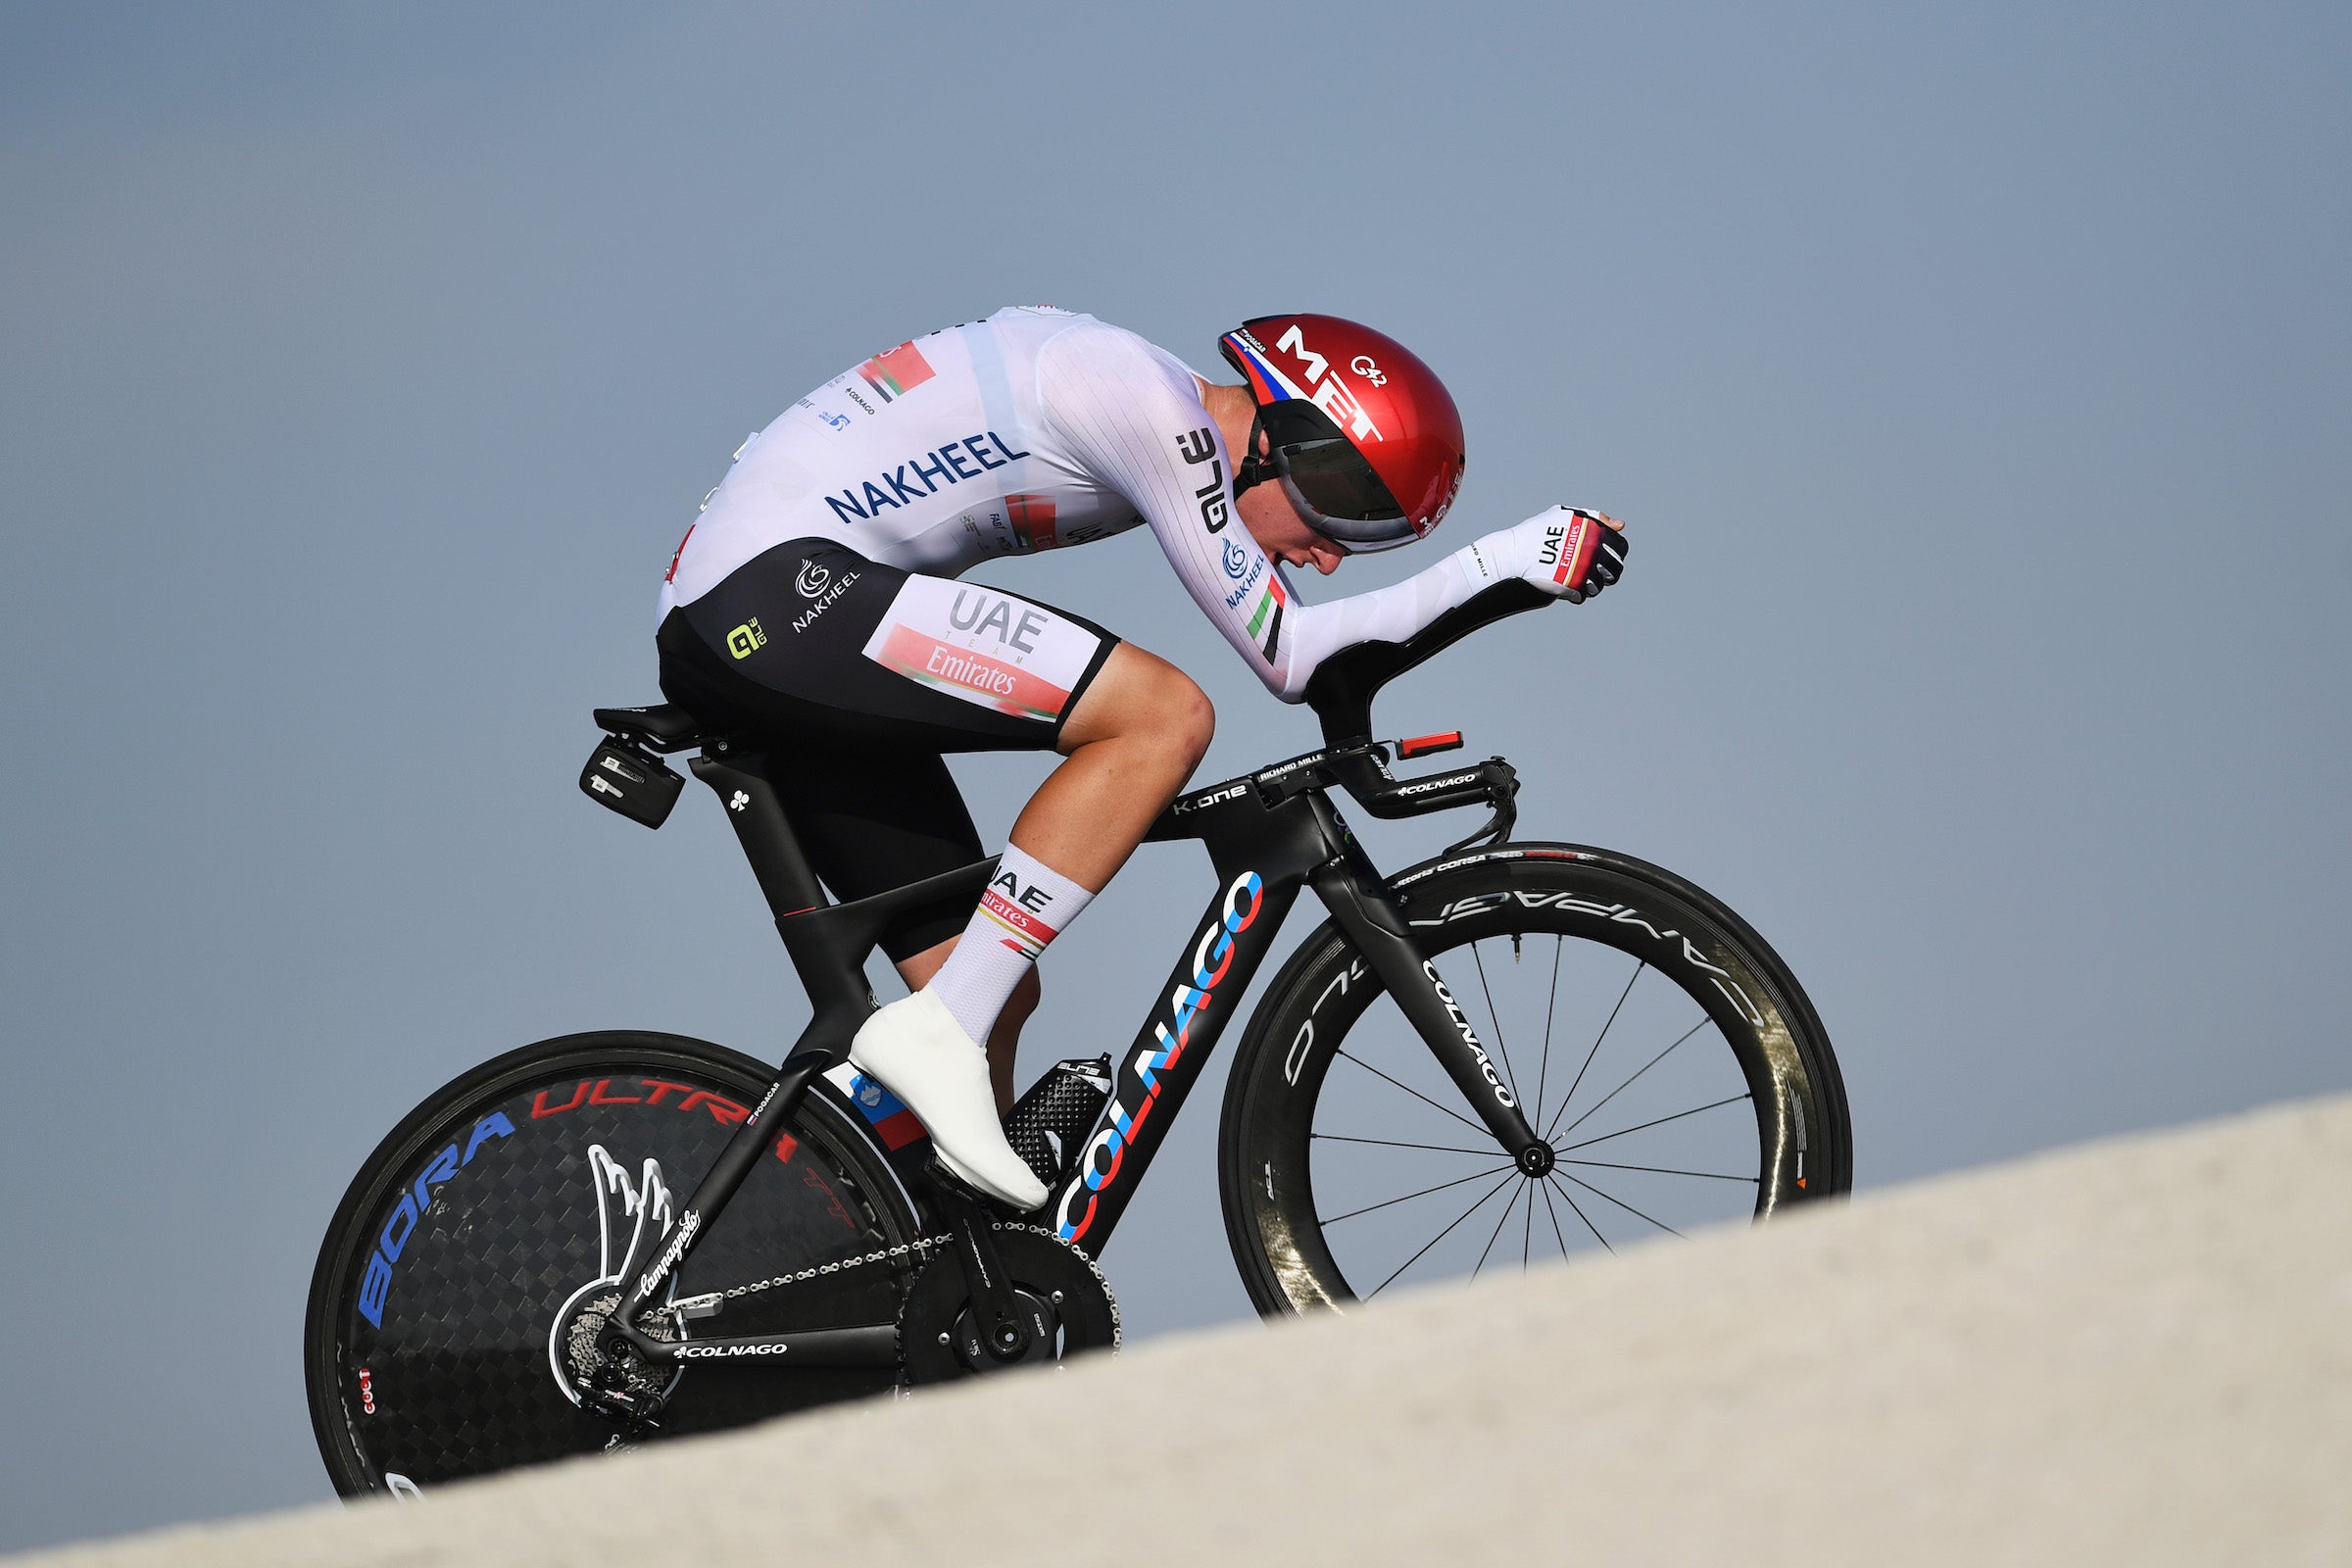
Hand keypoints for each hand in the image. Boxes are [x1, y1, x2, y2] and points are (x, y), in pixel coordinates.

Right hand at [1485, 506, 1628, 602]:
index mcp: (1593, 532)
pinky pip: (1582, 596)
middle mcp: (1591, 551)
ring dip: (1593, 586)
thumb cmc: (1537, 531)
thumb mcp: (1566, 516)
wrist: (1513, 552)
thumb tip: (1620, 526)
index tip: (1606, 557)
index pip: (1620, 548)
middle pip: (1614, 569)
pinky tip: (1568, 588)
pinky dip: (1577, 595)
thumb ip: (1595, 519)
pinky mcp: (1569, 587)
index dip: (1616, 554)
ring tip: (1581, 582)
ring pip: (1599, 586)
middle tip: (1596, 573)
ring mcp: (1581, 570)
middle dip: (1609, 573)